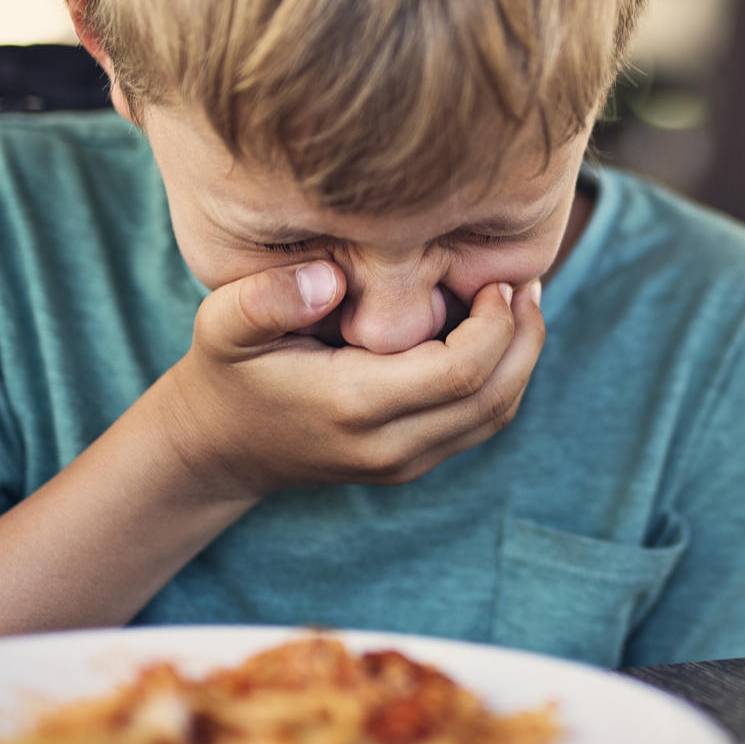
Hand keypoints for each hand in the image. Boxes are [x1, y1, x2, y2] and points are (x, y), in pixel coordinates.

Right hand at [147, 261, 546, 502]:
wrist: (220, 448)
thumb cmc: (227, 372)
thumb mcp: (222, 325)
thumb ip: (266, 298)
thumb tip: (332, 279)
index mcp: (353, 406)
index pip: (461, 372)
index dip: (494, 324)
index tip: (493, 278)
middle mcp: (387, 445)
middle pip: (494, 398)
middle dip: (523, 338)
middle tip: (525, 283)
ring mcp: (402, 463)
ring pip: (494, 416)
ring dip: (520, 360)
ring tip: (520, 303)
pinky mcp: (410, 464)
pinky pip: (477, 424)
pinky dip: (501, 380)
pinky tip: (495, 333)